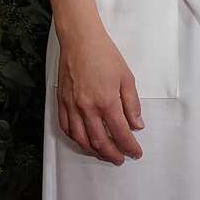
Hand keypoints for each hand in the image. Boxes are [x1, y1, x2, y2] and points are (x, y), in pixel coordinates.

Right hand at [56, 28, 144, 163]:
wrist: (80, 40)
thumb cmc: (105, 55)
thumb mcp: (126, 78)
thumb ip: (132, 104)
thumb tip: (137, 125)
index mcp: (107, 102)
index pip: (121, 133)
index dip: (129, 147)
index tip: (136, 153)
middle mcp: (88, 108)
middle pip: (100, 142)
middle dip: (112, 154)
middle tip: (120, 159)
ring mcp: (72, 106)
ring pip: (81, 139)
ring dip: (93, 151)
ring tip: (103, 154)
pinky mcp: (62, 102)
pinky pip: (66, 127)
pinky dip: (75, 139)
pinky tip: (83, 141)